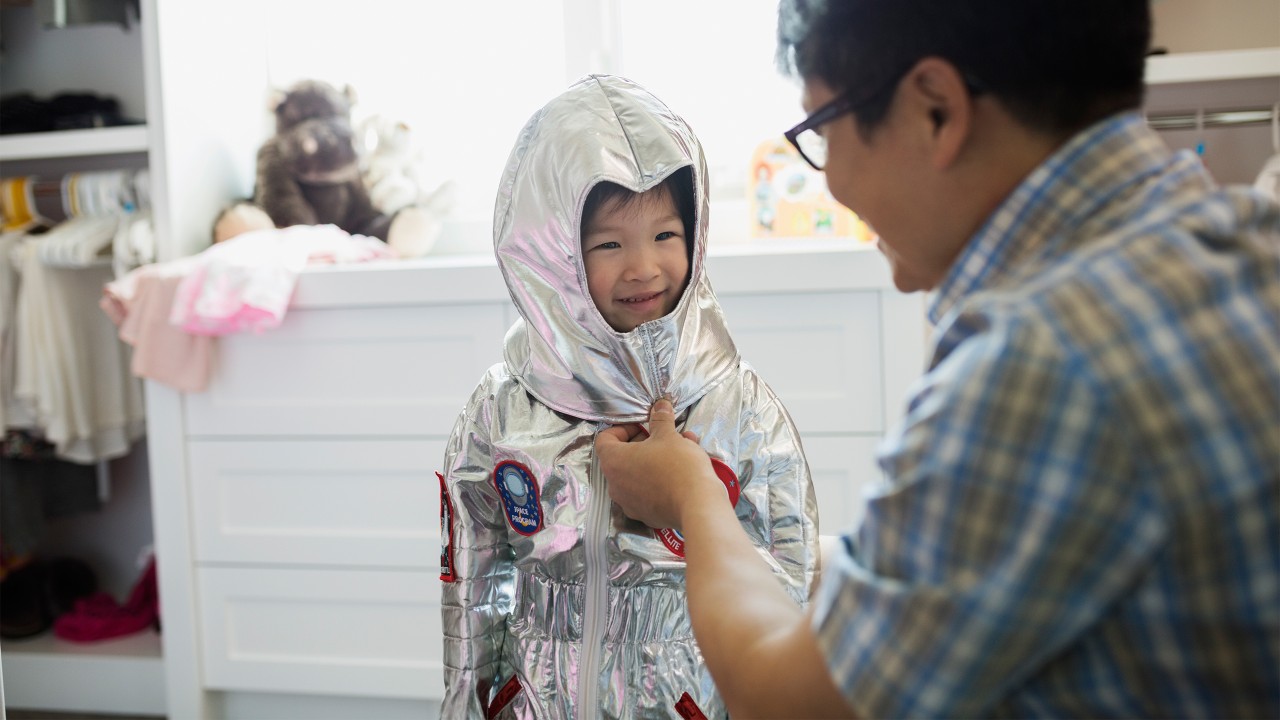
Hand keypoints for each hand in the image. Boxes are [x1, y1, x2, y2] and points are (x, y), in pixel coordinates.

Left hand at [596, 398, 722, 530]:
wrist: (697, 506)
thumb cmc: (677, 466)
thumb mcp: (669, 436)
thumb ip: (660, 419)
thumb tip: (659, 406)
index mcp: (613, 462)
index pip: (604, 439)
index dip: (623, 428)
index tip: (642, 425)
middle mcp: (615, 485)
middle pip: (622, 457)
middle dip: (644, 443)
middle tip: (664, 436)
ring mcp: (629, 503)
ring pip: (638, 475)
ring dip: (655, 459)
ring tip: (681, 449)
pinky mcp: (645, 515)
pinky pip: (648, 492)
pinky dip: (660, 479)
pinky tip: (682, 471)